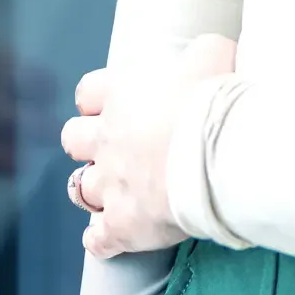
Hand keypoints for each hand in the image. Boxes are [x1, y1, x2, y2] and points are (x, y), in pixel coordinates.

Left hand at [60, 33, 236, 256]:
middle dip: (87, 145)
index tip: (110, 108)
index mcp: (123, 95)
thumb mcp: (213, 55)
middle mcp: (108, 138)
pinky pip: (98, 239)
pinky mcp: (123, 225)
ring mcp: (112, 183)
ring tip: (113, 195)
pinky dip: (101, 240)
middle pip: (73, 140)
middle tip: (112, 151)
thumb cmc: (215, 101)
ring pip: (80, 189)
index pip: (87, 93)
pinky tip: (109, 240)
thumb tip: (206, 55)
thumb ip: (200, 54)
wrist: (221, 153)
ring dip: (94, 191)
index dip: (96, 102)